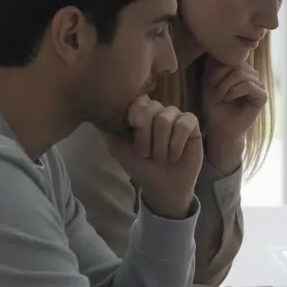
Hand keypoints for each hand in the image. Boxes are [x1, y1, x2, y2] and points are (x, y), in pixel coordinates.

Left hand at [101, 95, 202, 218]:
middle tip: (146, 154)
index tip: (132, 129)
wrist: (162, 185)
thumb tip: (94, 113)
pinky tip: (174, 156)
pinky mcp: (192, 125)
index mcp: (141, 113)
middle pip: (152, 108)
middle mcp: (159, 111)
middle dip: (146, 135)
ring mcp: (177, 116)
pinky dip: (176, 142)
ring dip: (161, 143)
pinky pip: (184, 124)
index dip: (135, 113)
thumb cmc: (140, 166)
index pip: (139, 100)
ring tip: (161, 158)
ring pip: (167, 118)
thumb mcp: (118, 148)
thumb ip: (108, 130)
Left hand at [201, 58, 266, 172]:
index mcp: (242, 71)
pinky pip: (248, 85)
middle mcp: (253, 76)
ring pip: (241, 74)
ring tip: (220, 97)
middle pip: (237, 65)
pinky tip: (228, 99)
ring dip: (226, 86)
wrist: (220, 128)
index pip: (232, 58)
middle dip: (221, 78)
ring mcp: (259, 86)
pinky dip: (235, 91)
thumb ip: (214, 66)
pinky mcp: (262, 97)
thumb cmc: (214, 107)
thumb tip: (215, 48)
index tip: (208, 83)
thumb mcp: (210, 82)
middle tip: (214, 93)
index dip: (218, 68)